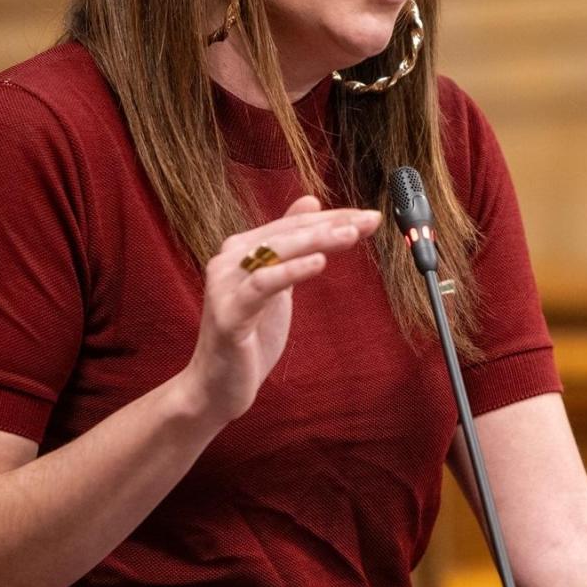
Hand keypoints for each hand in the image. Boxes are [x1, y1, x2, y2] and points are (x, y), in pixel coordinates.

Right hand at [180, 195, 381, 422]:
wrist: (217, 387)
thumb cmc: (251, 335)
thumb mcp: (278, 284)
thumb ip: (290, 244)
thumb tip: (311, 199)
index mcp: (242, 250)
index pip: (293, 225)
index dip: (332, 217)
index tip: (369, 217)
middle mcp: (229, 260)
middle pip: (287, 233)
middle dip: (331, 224)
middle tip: (369, 220)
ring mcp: (225, 286)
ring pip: (274, 252)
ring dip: (316, 240)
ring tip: (350, 235)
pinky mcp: (228, 314)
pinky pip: (262, 285)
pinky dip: (291, 271)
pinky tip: (319, 262)